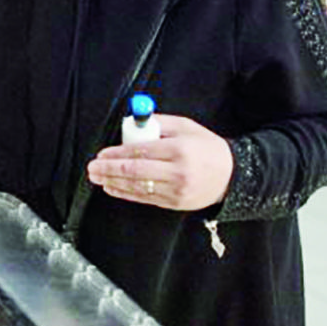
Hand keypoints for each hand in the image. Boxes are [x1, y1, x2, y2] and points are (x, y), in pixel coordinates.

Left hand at [87, 114, 233, 209]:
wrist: (234, 176)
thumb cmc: (207, 148)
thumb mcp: (186, 127)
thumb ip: (159, 123)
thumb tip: (133, 122)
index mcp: (179, 150)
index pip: (141, 151)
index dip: (117, 153)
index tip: (102, 152)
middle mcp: (178, 172)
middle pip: (135, 171)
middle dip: (109, 169)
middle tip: (92, 167)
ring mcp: (177, 190)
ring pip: (137, 187)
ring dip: (113, 182)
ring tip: (97, 177)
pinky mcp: (176, 203)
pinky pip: (145, 198)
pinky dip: (126, 193)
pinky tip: (113, 188)